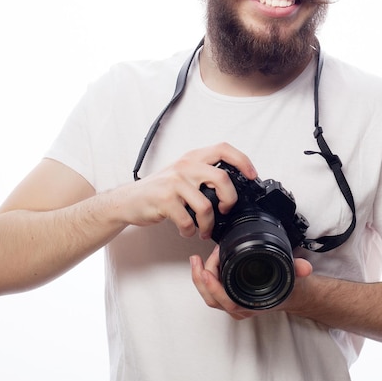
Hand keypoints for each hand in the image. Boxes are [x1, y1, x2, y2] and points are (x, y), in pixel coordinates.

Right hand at [116, 143, 256, 238]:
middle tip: (226, 210)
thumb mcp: (183, 173)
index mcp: (193, 157)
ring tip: (204, 229)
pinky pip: (187, 220)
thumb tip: (233, 186)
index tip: (252, 175)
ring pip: (206, 205)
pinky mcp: (165, 200)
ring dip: (208, 224)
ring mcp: (175, 182)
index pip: (223, 149)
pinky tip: (187, 230)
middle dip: (230, 199)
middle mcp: (185, 166)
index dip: (242, 160)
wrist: (129, 200)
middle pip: (222, 178)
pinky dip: (190, 231)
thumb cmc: (159, 189)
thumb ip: (204, 173)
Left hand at [190, 245, 312, 319]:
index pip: (229, 302)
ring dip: (200, 279)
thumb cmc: (289, 286)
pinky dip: (204, 280)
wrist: (292, 294)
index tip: (207, 271)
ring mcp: (235, 303)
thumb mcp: (293, 276)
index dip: (215, 288)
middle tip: (199, 260)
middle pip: (213, 300)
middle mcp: (241, 308)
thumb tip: (304, 268)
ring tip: (195, 260)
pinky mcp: (230, 296)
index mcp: (253, 304)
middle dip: (201, 280)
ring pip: (210, 297)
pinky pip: (212, 292)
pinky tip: (202, 265)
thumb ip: (298, 270)